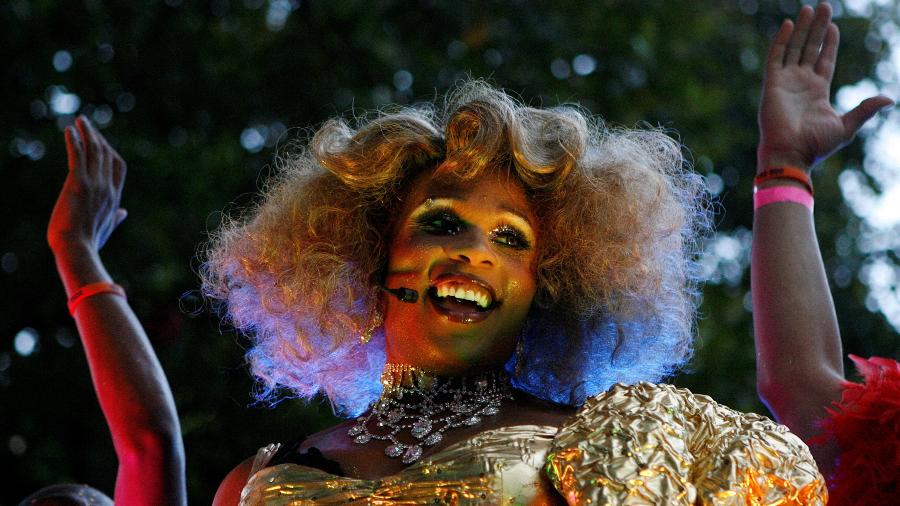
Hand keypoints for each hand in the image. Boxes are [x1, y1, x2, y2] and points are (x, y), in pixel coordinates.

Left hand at [48, 116, 127, 253]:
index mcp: (114, 198)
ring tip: (80, 120)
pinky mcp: (77, 184)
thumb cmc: (89, 243)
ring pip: (94, 151)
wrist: (77, 250)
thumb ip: (116, 218)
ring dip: (87, 133)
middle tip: (87, 124)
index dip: (111, 151)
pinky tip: (69, 130)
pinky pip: (78, 156)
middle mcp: (107, 188)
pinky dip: (74, 141)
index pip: (118, 166)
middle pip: (106, 154)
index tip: (101, 141)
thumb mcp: (106, 229)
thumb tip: (124, 212)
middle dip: (97, 137)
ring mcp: (94, 185)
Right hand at [758, 2, 892, 170]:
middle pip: (810, 48)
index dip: (829, 42)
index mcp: (818, 91)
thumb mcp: (846, 126)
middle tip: (823, 6)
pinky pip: (776, 58)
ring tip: (808, 9)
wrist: (791, 155)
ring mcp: (785, 83)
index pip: (824, 59)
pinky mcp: (772, 85)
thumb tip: (888, 98)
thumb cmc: (816, 146)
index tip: (833, 25)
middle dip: (817, 28)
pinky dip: (781, 41)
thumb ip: (864, 110)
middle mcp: (801, 83)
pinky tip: (789, 25)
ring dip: (801, 29)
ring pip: (794, 48)